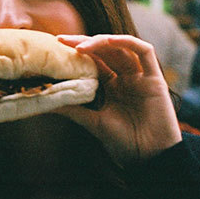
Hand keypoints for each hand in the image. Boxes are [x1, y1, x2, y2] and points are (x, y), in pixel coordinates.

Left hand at [55, 34, 181, 165]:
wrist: (150, 157)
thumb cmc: (123, 142)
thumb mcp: (92, 121)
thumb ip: (72, 108)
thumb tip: (44, 101)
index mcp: (112, 85)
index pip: (93, 60)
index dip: (76, 51)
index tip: (55, 47)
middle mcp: (126, 77)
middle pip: (104, 50)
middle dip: (83, 42)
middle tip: (62, 41)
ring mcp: (141, 76)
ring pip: (121, 47)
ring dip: (100, 41)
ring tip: (80, 46)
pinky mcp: (155, 78)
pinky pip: (145, 51)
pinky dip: (126, 41)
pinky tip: (107, 41)